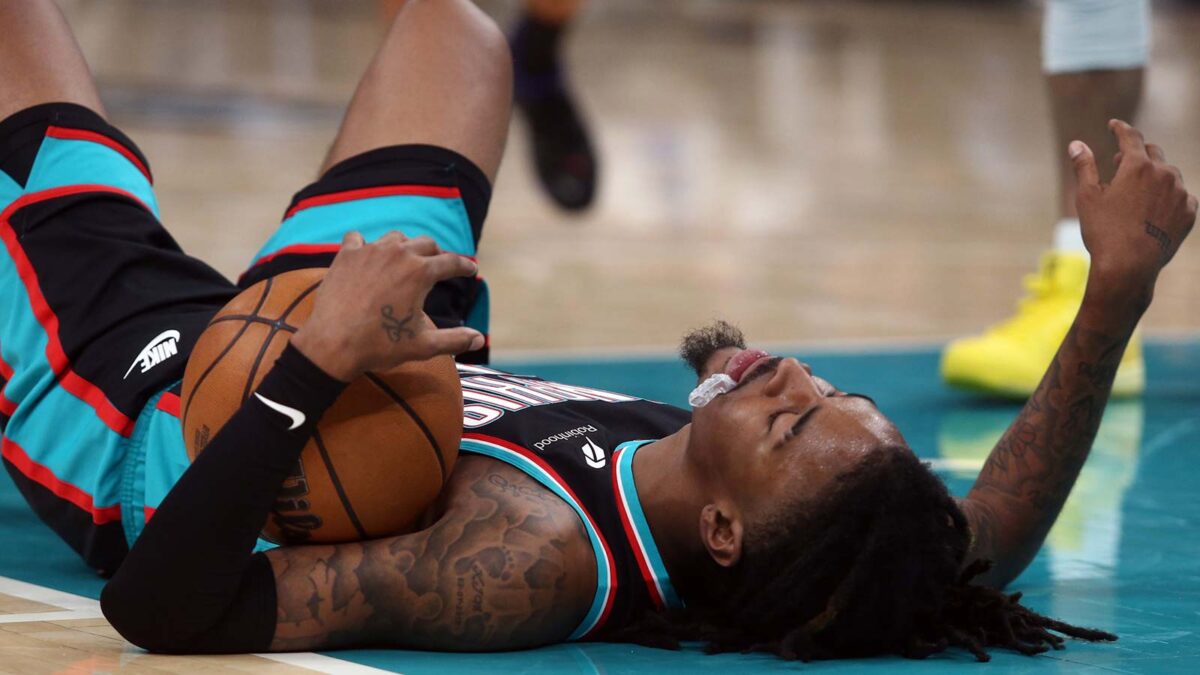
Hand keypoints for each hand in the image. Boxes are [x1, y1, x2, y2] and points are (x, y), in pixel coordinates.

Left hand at [291, 231, 482, 380]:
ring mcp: (370, 251)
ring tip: (406, 258)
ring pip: (396, 237)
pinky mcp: (346, 255)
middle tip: (439, 265)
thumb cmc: (380, 345)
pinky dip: (365, 245)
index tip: (470, 270)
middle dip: (436, 254)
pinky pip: (358, 238)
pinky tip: (366, 254)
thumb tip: (480, 339)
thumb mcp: (424, 346)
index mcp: (421, 272)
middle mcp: (398, 254)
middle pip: (426, 243)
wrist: (332, 344)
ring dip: (405, 246)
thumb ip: (456, 340)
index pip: (452, 262)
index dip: (464, 266)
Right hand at [1073, 120, 1197, 311]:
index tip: (1115, 125)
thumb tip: (1077, 144)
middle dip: (1136, 155)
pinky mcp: (1189, 212)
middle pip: (1153, 153)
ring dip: (1154, 177)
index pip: (1131, 136)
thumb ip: (1084, 166)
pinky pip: (1181, 195)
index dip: (1120, 129)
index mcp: (1138, 166)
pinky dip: (1168, 196)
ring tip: (1137, 194)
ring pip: (1168, 175)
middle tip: (1120, 166)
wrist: (1129, 267)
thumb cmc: (1103, 231)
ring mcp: (1180, 193)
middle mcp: (1164, 174)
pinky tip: (1153, 210)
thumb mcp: (1087, 197)